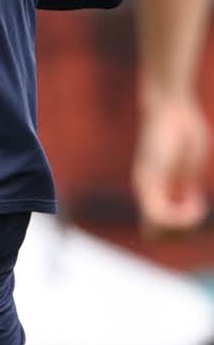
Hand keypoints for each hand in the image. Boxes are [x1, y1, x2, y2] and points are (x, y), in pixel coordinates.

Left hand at [135, 94, 211, 233]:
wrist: (170, 108)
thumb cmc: (183, 131)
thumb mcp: (186, 164)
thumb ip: (184, 185)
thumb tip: (187, 200)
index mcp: (155, 191)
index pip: (157, 230)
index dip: (181, 229)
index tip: (198, 207)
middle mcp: (147, 192)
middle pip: (155, 236)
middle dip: (182, 234)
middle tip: (197, 210)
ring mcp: (146, 186)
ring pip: (156, 231)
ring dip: (184, 226)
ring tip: (197, 205)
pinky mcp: (150, 179)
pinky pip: (160, 215)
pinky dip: (183, 217)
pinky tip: (196, 198)